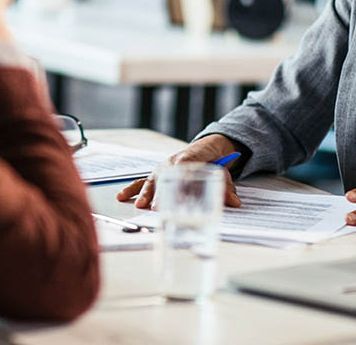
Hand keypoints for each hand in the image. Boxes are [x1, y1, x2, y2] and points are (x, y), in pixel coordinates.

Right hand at [115, 134, 242, 209]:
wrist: (208, 147)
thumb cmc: (214, 161)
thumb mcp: (223, 173)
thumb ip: (226, 188)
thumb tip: (235, 203)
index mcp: (191, 157)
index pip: (184, 167)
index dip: (179, 182)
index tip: (177, 196)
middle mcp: (174, 161)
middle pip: (165, 176)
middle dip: (160, 193)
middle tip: (157, 208)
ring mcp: (164, 167)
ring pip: (152, 179)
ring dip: (145, 193)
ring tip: (140, 206)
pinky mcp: (158, 173)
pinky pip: (144, 181)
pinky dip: (132, 188)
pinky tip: (121, 196)